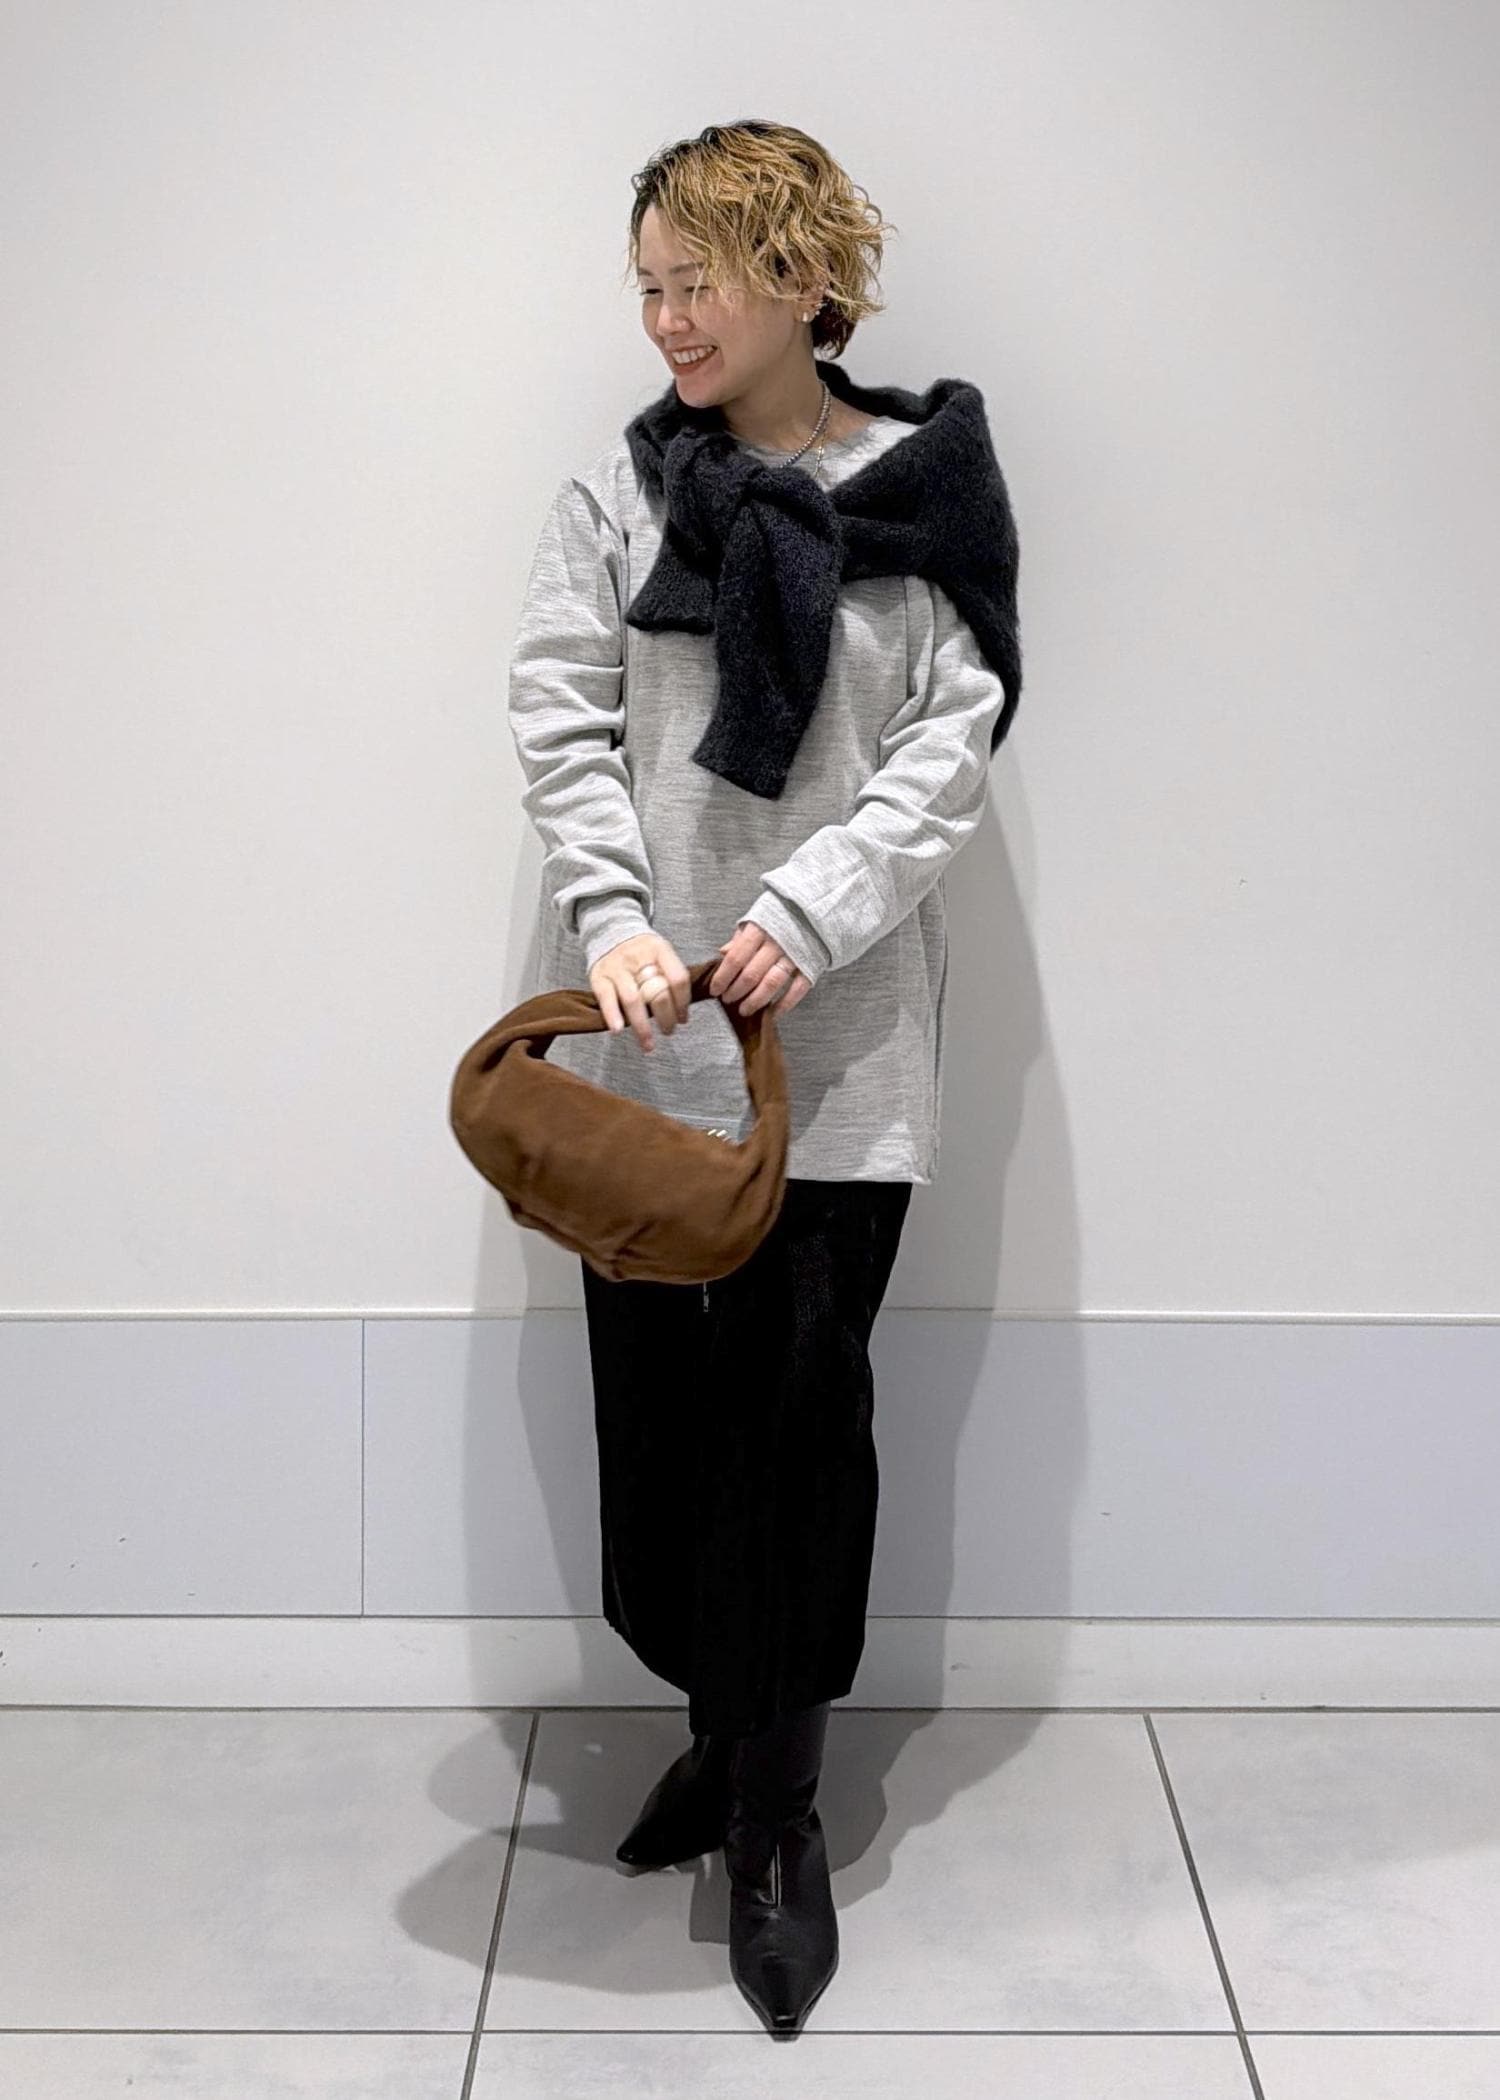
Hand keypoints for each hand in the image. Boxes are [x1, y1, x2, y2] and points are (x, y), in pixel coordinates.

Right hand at [588, 930, 690, 1053]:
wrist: (610, 931)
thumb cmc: (642, 952)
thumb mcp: (661, 953)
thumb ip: (672, 975)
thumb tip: (684, 1010)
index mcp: (660, 950)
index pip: (678, 979)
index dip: (683, 1003)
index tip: (684, 1019)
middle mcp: (638, 957)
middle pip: (658, 992)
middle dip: (666, 1017)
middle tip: (669, 1031)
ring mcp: (617, 967)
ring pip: (633, 999)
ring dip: (642, 1026)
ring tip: (648, 1044)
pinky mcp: (599, 976)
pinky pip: (606, 998)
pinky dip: (612, 1015)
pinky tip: (618, 1030)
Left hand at [708, 920, 812, 1018]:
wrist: (816, 912)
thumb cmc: (781, 917)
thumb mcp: (757, 919)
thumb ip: (740, 938)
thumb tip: (722, 953)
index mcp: (760, 929)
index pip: (736, 958)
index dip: (723, 977)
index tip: (714, 989)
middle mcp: (777, 943)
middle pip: (751, 974)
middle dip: (736, 991)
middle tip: (727, 1000)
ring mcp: (795, 956)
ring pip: (771, 984)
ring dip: (755, 1001)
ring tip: (744, 1010)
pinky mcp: (810, 967)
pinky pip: (796, 991)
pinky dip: (783, 1005)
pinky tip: (771, 1014)